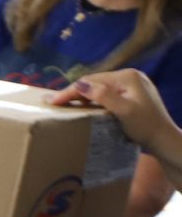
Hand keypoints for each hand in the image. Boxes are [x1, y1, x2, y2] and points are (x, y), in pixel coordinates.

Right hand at [52, 69, 181, 157]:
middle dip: (73, 92)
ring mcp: (132, 84)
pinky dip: (93, 99)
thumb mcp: (124, 111)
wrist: (164, 140)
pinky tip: (83, 105)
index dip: (70, 91)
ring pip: (99, 87)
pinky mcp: (132, 94)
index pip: (91, 81)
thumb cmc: (145, 127)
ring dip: (82, 95)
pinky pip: (107, 93)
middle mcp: (130, 76)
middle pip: (94, 82)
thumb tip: (80, 84)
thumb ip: (103, 96)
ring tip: (63, 103)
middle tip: (51, 101)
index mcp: (127, 76)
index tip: (52, 101)